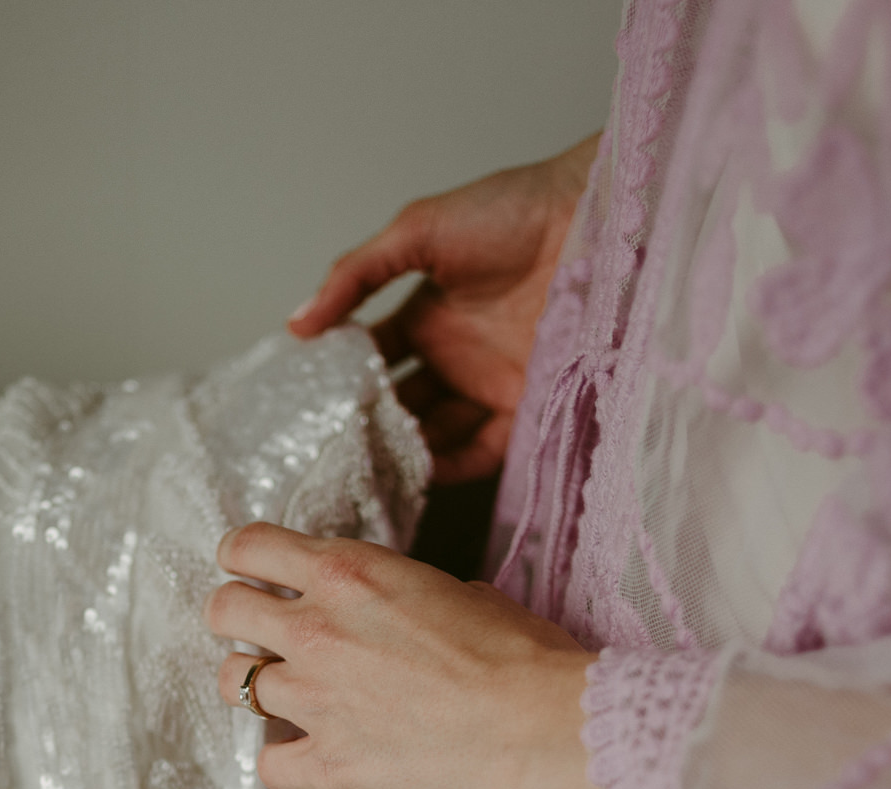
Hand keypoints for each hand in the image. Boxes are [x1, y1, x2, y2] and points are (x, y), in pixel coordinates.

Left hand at [206, 522, 607, 788]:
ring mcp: (317, 700)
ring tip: (289, 698)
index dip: (242, 560)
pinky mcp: (330, 766)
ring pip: (232, 683)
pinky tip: (315, 759)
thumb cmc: (526, 659)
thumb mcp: (469, 594)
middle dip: (234, 619)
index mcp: (353, 573)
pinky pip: (268, 765)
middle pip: (222, 609)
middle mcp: (320, 630)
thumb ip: (419, 595)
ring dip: (256, 688)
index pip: (251, 546)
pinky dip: (286, 763)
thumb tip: (423, 609)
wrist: (547, 729)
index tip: (249, 573)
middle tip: (258, 635)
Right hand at [289, 133, 599, 484]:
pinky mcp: (527, 406)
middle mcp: (457, 356)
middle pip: (403, 407)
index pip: (376, 360)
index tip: (310, 409)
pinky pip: (482, 449)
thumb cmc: (511, 210)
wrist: (593, 218)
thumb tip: (297, 323)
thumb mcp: (417, 231)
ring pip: (437, 434)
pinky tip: (419, 475)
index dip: (345, 382)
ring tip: (368, 471)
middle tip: (334, 452)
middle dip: (371, 428)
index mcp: (428, 316)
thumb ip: (354, 276)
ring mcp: (491, 384)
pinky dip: (450, 467)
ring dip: (405, 453)